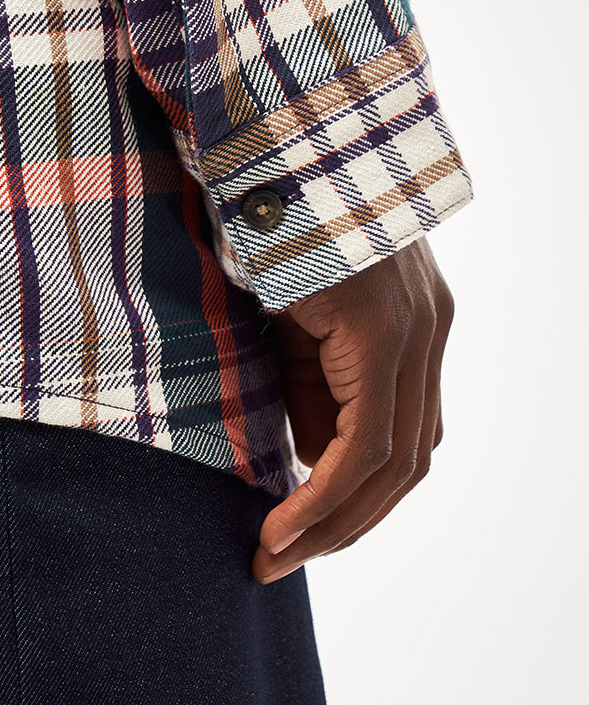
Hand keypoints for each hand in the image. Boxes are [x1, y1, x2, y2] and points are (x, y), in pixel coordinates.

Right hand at [252, 237, 453, 583]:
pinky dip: (325, 492)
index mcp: (412, 328)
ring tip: (277, 553)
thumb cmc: (278, 227)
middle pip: (408, 462)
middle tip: (284, 559)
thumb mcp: (293, 323)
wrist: (279, 145)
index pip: (403, 437)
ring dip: (333, 519)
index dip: (359, 497)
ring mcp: (413, 329)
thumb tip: (309, 460)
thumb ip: (310, 387)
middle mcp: (427, 332)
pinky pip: (365, 440)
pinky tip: (285, 522)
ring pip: (392, 461)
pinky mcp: (383, 328)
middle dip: (347, 523)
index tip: (304, 534)